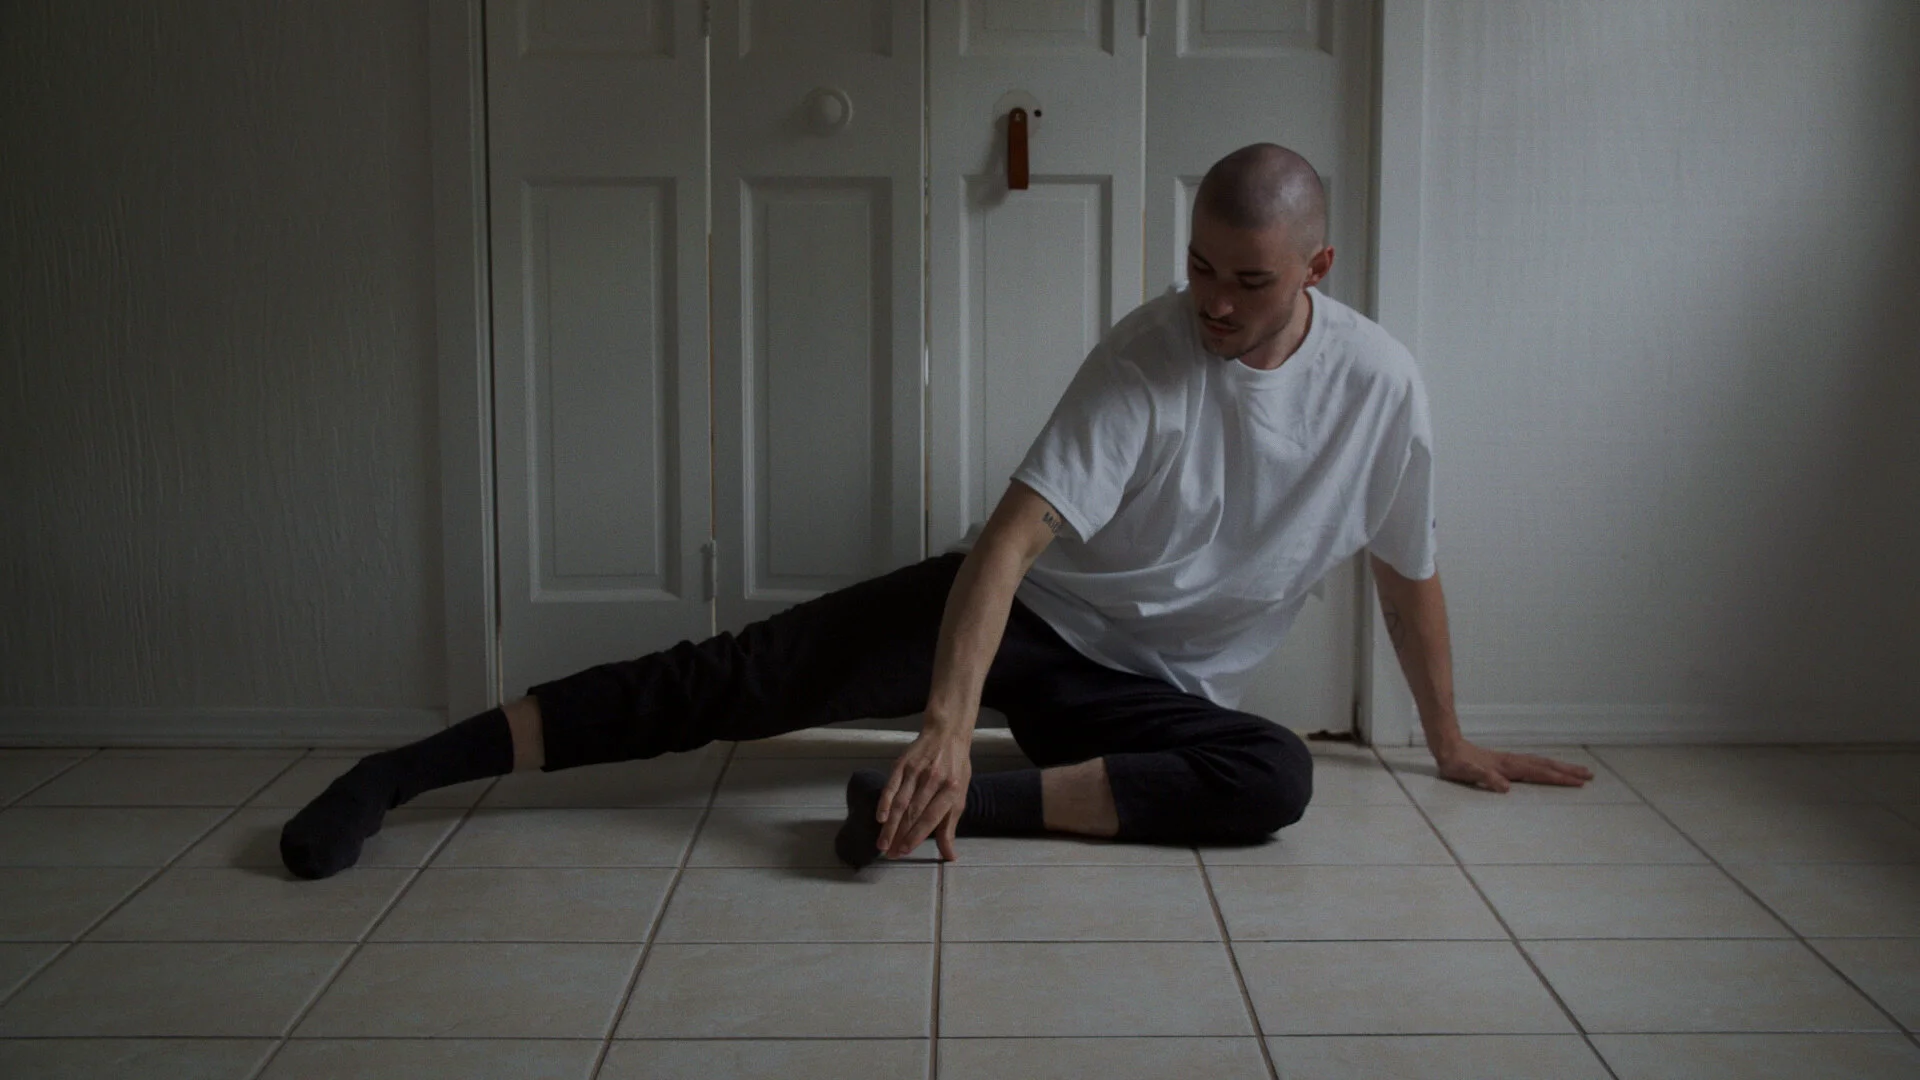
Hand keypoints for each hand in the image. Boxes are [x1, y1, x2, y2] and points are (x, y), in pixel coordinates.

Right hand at [876, 726, 973, 860]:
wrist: (947, 733)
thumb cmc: (955, 768)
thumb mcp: (959, 794)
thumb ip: (950, 826)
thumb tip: (950, 856)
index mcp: (952, 788)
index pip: (932, 817)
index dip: (917, 835)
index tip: (905, 851)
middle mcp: (934, 779)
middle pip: (913, 812)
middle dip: (900, 835)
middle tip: (890, 854)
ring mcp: (917, 771)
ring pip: (901, 802)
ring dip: (890, 825)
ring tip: (883, 843)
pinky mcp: (902, 764)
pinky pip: (892, 785)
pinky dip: (885, 802)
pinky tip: (880, 817)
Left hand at [1434, 740, 1592, 792]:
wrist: (1447, 747)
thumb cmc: (1456, 764)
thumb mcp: (1466, 773)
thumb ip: (1485, 778)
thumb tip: (1505, 788)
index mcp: (1508, 767)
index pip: (1539, 773)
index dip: (1559, 778)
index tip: (1578, 782)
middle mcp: (1513, 762)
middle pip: (1546, 765)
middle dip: (1568, 771)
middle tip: (1590, 775)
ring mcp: (1510, 760)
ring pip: (1541, 763)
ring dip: (1561, 767)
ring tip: (1579, 770)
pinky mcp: (1506, 762)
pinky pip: (1533, 763)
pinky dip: (1547, 765)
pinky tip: (1551, 768)